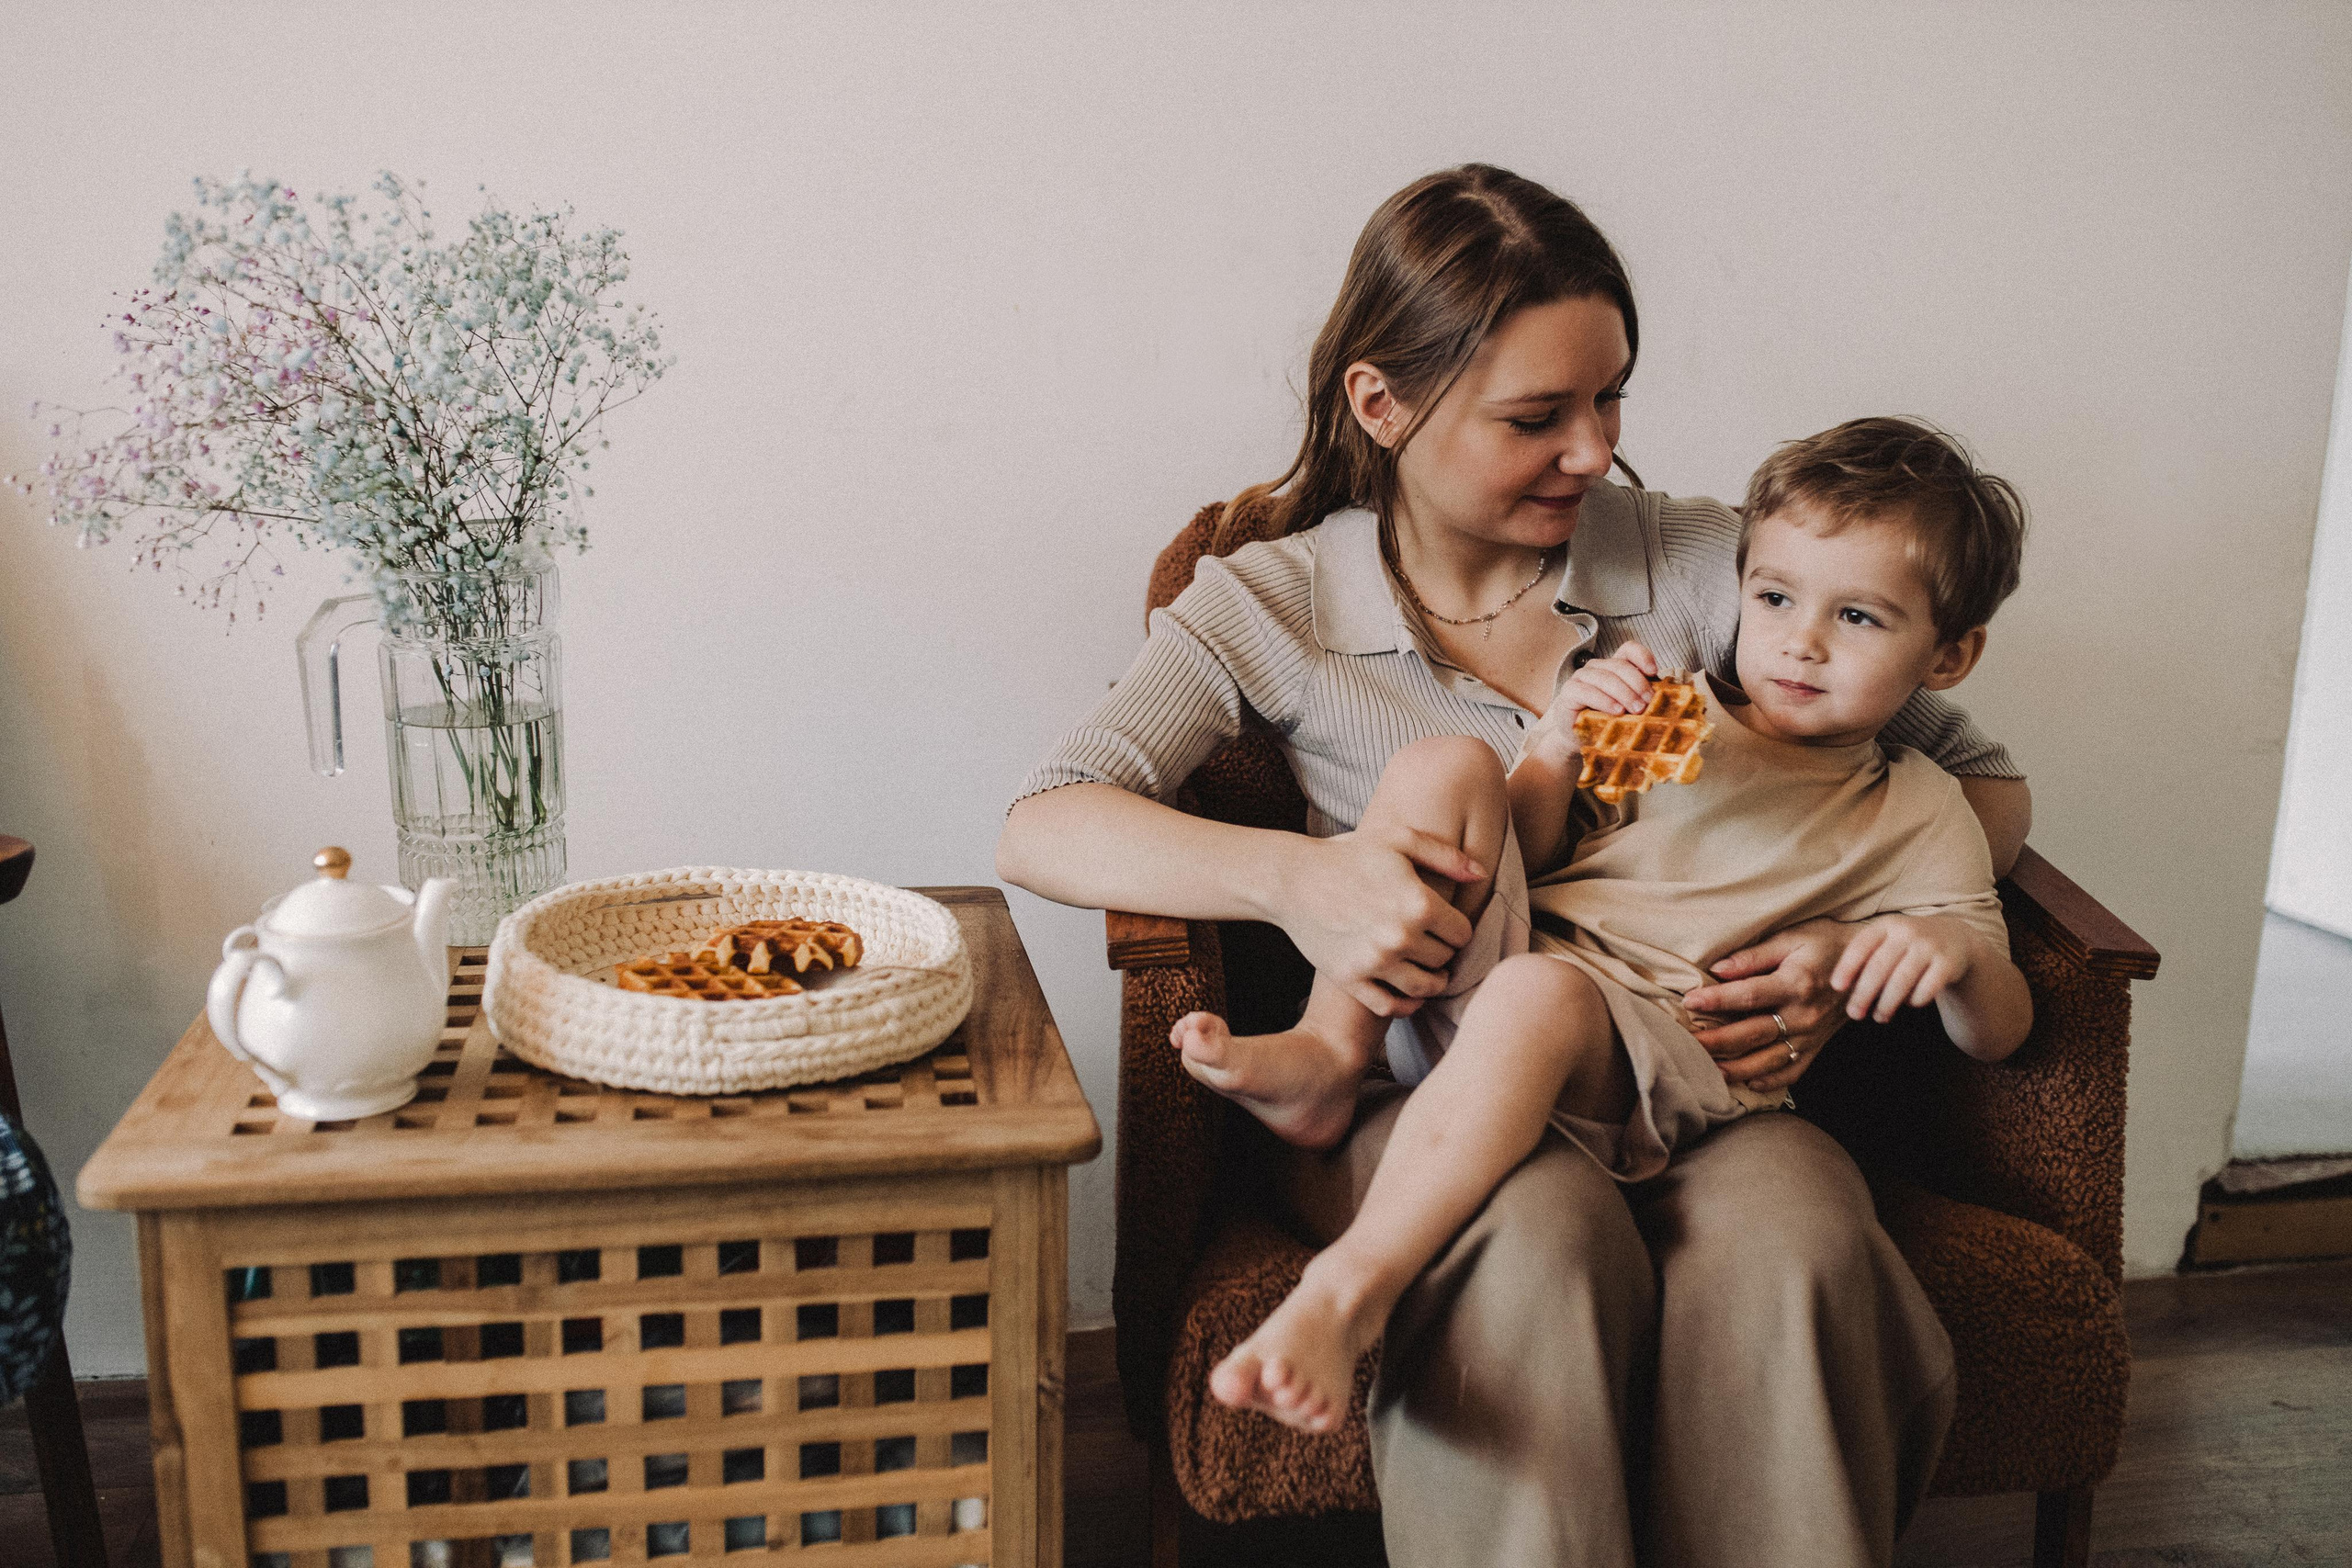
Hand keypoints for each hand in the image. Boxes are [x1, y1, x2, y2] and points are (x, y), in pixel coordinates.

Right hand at [1275, 825, 1483, 1018]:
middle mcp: (1400, 936)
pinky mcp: (1351, 979)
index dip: (1457, 929)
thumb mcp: (1399, 839)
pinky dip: (1406, 1006)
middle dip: (1443, 953)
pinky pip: (1390, 1007)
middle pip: (1445, 960)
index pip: (1462, 933)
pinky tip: (1408, 994)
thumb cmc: (1348, 855)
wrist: (1291, 879)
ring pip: (1424, 988)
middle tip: (1433, 945)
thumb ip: (1445, 855)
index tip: (1446, 926)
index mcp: (1418, 902)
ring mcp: (1374, 962)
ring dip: (1431, 982)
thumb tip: (1481, 874)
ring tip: (1427, 971)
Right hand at [1525, 641, 1659, 765]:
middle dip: (1638, 683)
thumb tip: (1671, 700)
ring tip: (1636, 710)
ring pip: (1605, 677)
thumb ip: (1643, 698)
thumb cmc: (1608, 722)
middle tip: (1648, 703)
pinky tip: (1616, 711)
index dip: (1643, 656)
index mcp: (1614, 666)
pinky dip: (1604, 700)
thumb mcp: (1629, 708)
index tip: (1654, 672)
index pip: (1628, 649)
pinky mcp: (1569, 692)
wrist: (1580, 739)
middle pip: (1620, 665)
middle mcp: (1597, 667)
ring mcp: (1581, 677)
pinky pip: (1587, 691)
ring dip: (1624, 693)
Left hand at [1683, 917, 1861, 1094]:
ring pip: (1768, 1060)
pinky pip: (1792, 1071)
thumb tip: (1718, 969)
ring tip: (1708, 1070)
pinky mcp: (1817, 1047)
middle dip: (1716, 1041)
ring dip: (1736, 1069)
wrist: (1872, 964)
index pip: (1748, 996)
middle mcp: (1804, 1015)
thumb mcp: (1793, 937)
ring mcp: (1812, 1036)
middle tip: (1687, 1042)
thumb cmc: (1826, 943)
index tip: (1689, 1000)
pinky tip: (1746, 1082)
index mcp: (1796, 983)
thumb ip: (1754, 956)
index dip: (1716, 1000)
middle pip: (1752, 1033)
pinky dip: (1769, 1081)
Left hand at [1830, 914, 1978, 1023]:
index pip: (1861, 946)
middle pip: (1879, 967)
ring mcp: (1929, 946)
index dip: (1847, 967)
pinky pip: (1926, 989)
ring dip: (1887, 1003)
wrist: (1954, 938)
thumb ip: (1866, 958)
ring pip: (1902, 981)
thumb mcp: (1887, 942)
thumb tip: (1843, 988)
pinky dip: (1915, 1001)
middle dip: (1864, 994)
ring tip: (1879, 1017)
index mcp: (1886, 925)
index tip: (1836, 987)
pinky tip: (1910, 1004)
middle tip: (1854, 1014)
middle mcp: (1907, 932)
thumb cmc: (1907, 946)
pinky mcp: (1948, 963)